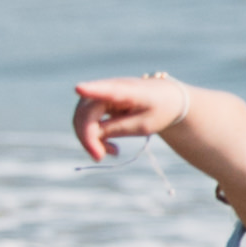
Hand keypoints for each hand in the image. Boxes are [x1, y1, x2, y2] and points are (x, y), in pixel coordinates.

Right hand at [71, 75, 194, 160]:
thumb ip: (118, 128)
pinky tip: (111, 148)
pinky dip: (94, 137)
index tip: (79, 88)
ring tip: (113, 152)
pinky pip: (86, 120)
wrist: (167, 99)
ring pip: (82, 117)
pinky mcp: (98, 102)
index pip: (108, 90)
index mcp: (128, 91)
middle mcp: (109, 88)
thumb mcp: (144, 125)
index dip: (91, 90)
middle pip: (86, 112)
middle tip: (99, 158)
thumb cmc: (158, 110)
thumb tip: (91, 134)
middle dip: (87, 137)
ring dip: (90, 139)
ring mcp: (101, 93)